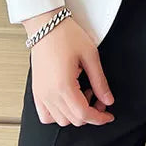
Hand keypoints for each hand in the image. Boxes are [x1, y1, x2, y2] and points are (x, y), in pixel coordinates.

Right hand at [23, 8, 114, 126]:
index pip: (84, 114)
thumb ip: (100, 81)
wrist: (46, 25)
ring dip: (75, 114)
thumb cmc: (66, 35)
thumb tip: (108, 100)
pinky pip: (45, 114)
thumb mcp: (90, 56)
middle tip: (99, 98)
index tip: (109, 116)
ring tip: (83, 94)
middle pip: (73, 120)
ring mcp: (40, 93)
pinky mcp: (36, 90)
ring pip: (60, 120)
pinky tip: (68, 101)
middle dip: (90, 114)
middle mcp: (49, 94)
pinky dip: (58, 114)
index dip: (99, 118)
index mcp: (64, 86)